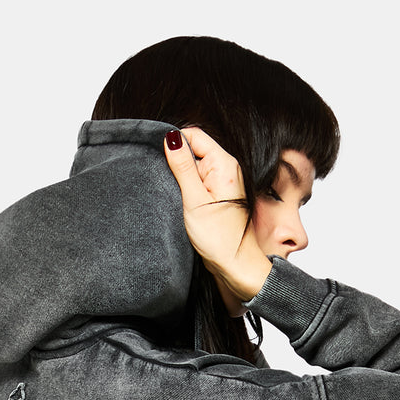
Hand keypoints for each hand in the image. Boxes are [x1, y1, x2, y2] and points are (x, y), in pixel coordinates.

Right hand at [162, 127, 271, 314]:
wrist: (235, 264)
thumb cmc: (219, 237)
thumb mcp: (194, 199)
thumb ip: (182, 166)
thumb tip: (170, 138)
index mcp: (223, 163)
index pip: (194, 135)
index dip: (175, 144)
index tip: (164, 162)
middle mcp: (227, 168)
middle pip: (194, 149)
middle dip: (178, 163)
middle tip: (175, 187)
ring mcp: (223, 181)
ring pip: (195, 166)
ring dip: (183, 178)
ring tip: (183, 198)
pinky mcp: (219, 194)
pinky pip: (199, 181)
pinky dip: (189, 189)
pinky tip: (187, 203)